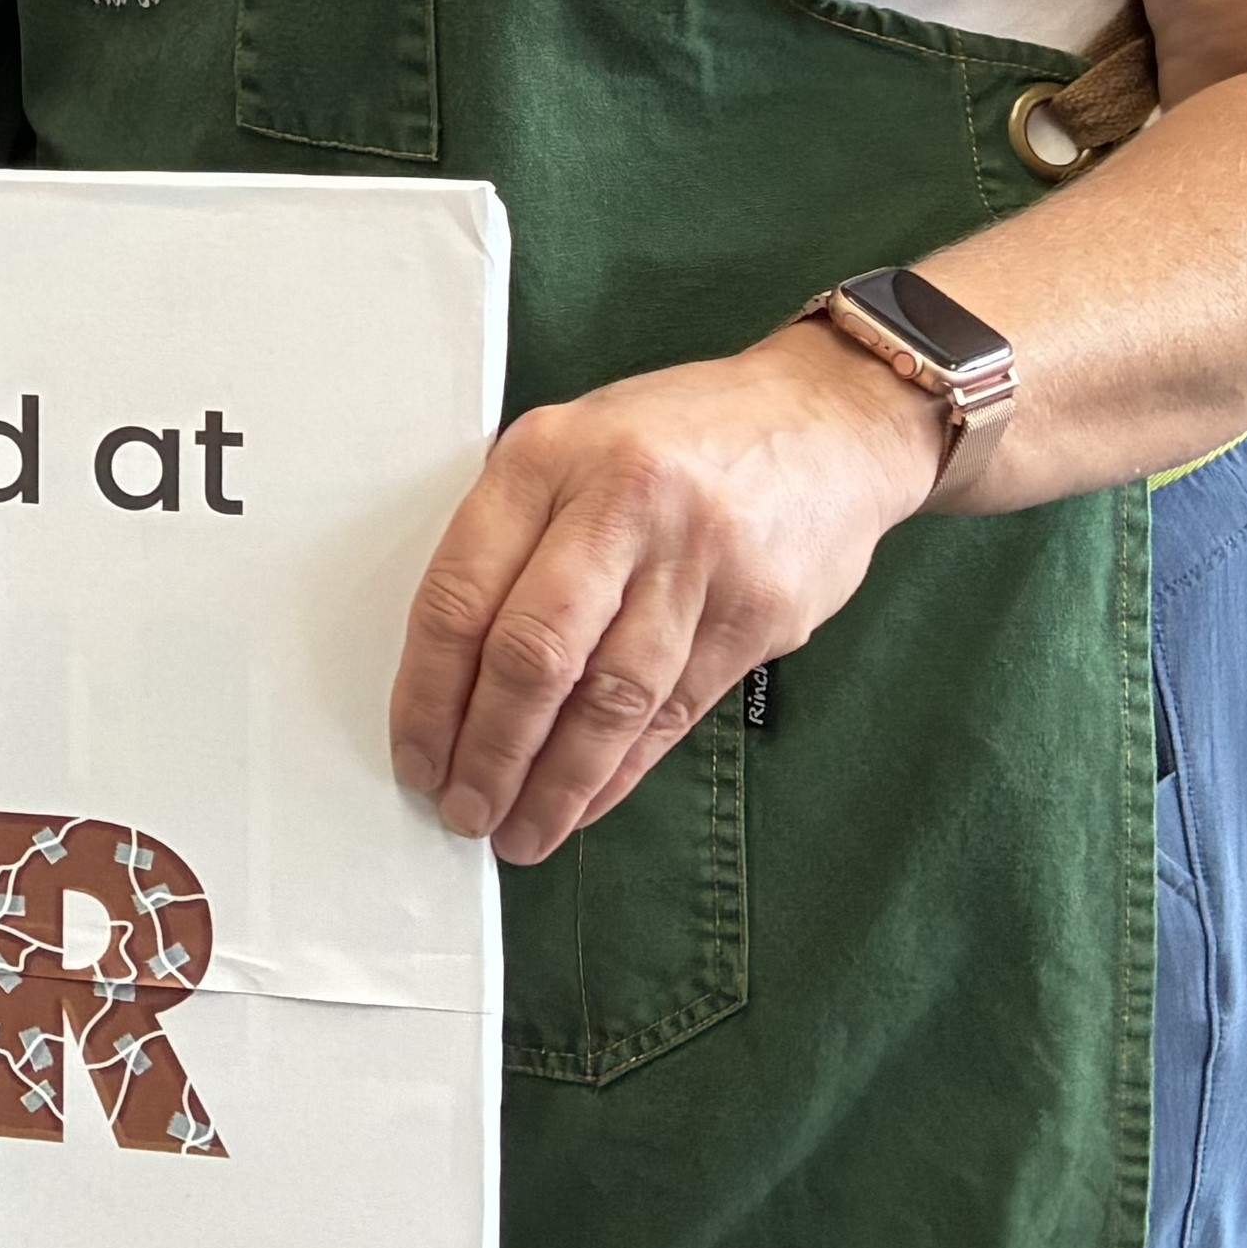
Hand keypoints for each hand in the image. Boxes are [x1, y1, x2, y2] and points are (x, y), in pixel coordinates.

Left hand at [389, 325, 948, 861]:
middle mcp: (621, 503)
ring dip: (557, 781)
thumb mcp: (574, 442)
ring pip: (609, 698)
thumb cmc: (680, 436)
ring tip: (522, 829)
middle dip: (490, 752)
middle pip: (534, 654)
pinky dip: (623, 768)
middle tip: (464, 808)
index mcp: (546, 455)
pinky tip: (588, 800)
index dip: (427, 693)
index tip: (415, 754)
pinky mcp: (756, 612)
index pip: (460, 593)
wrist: (830, 418)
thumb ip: (514, 532)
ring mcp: (698, 560)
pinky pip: (674, 711)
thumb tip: (448, 671)